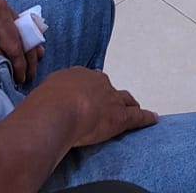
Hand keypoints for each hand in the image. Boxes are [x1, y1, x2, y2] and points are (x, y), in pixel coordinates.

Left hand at [0, 0, 40, 84]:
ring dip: (22, 47)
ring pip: (16, 29)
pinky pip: (6, 26)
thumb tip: (8, 67)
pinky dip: (12, 39)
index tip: (22, 80)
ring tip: (32, 64)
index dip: (20, 63)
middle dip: (27, 55)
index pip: (15, 41)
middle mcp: (1, 5)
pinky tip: (17, 48)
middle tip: (30, 76)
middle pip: (21, 33)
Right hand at [38, 68, 157, 148]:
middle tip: (108, 103)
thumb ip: (48, 97)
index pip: (87, 81)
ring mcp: (110, 99)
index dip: (89, 90)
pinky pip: (136, 116)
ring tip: (133, 107)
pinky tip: (153, 119)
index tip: (88, 96)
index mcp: (78, 75)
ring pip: (124, 100)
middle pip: (108, 88)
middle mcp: (97, 83)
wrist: (58, 109)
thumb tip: (44, 105)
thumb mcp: (42, 94)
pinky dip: (145, 118)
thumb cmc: (45, 103)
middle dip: (109, 95)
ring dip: (129, 104)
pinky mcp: (120, 116)